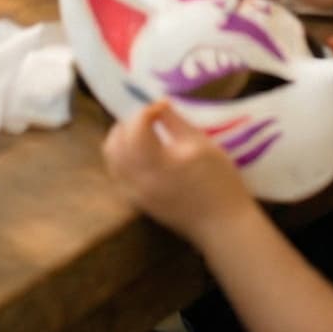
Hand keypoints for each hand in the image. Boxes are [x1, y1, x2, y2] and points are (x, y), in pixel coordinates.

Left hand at [103, 99, 251, 244]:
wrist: (221, 226)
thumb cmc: (218, 182)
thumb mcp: (201, 144)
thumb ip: (175, 122)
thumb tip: (159, 105)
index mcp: (158, 163)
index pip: (137, 126)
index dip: (148, 110)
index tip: (164, 106)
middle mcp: (139, 179)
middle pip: (116, 141)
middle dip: (129, 122)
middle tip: (150, 117)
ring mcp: (135, 193)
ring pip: (111, 158)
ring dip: (121, 138)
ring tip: (141, 132)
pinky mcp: (137, 202)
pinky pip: (117, 173)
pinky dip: (121, 156)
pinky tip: (138, 152)